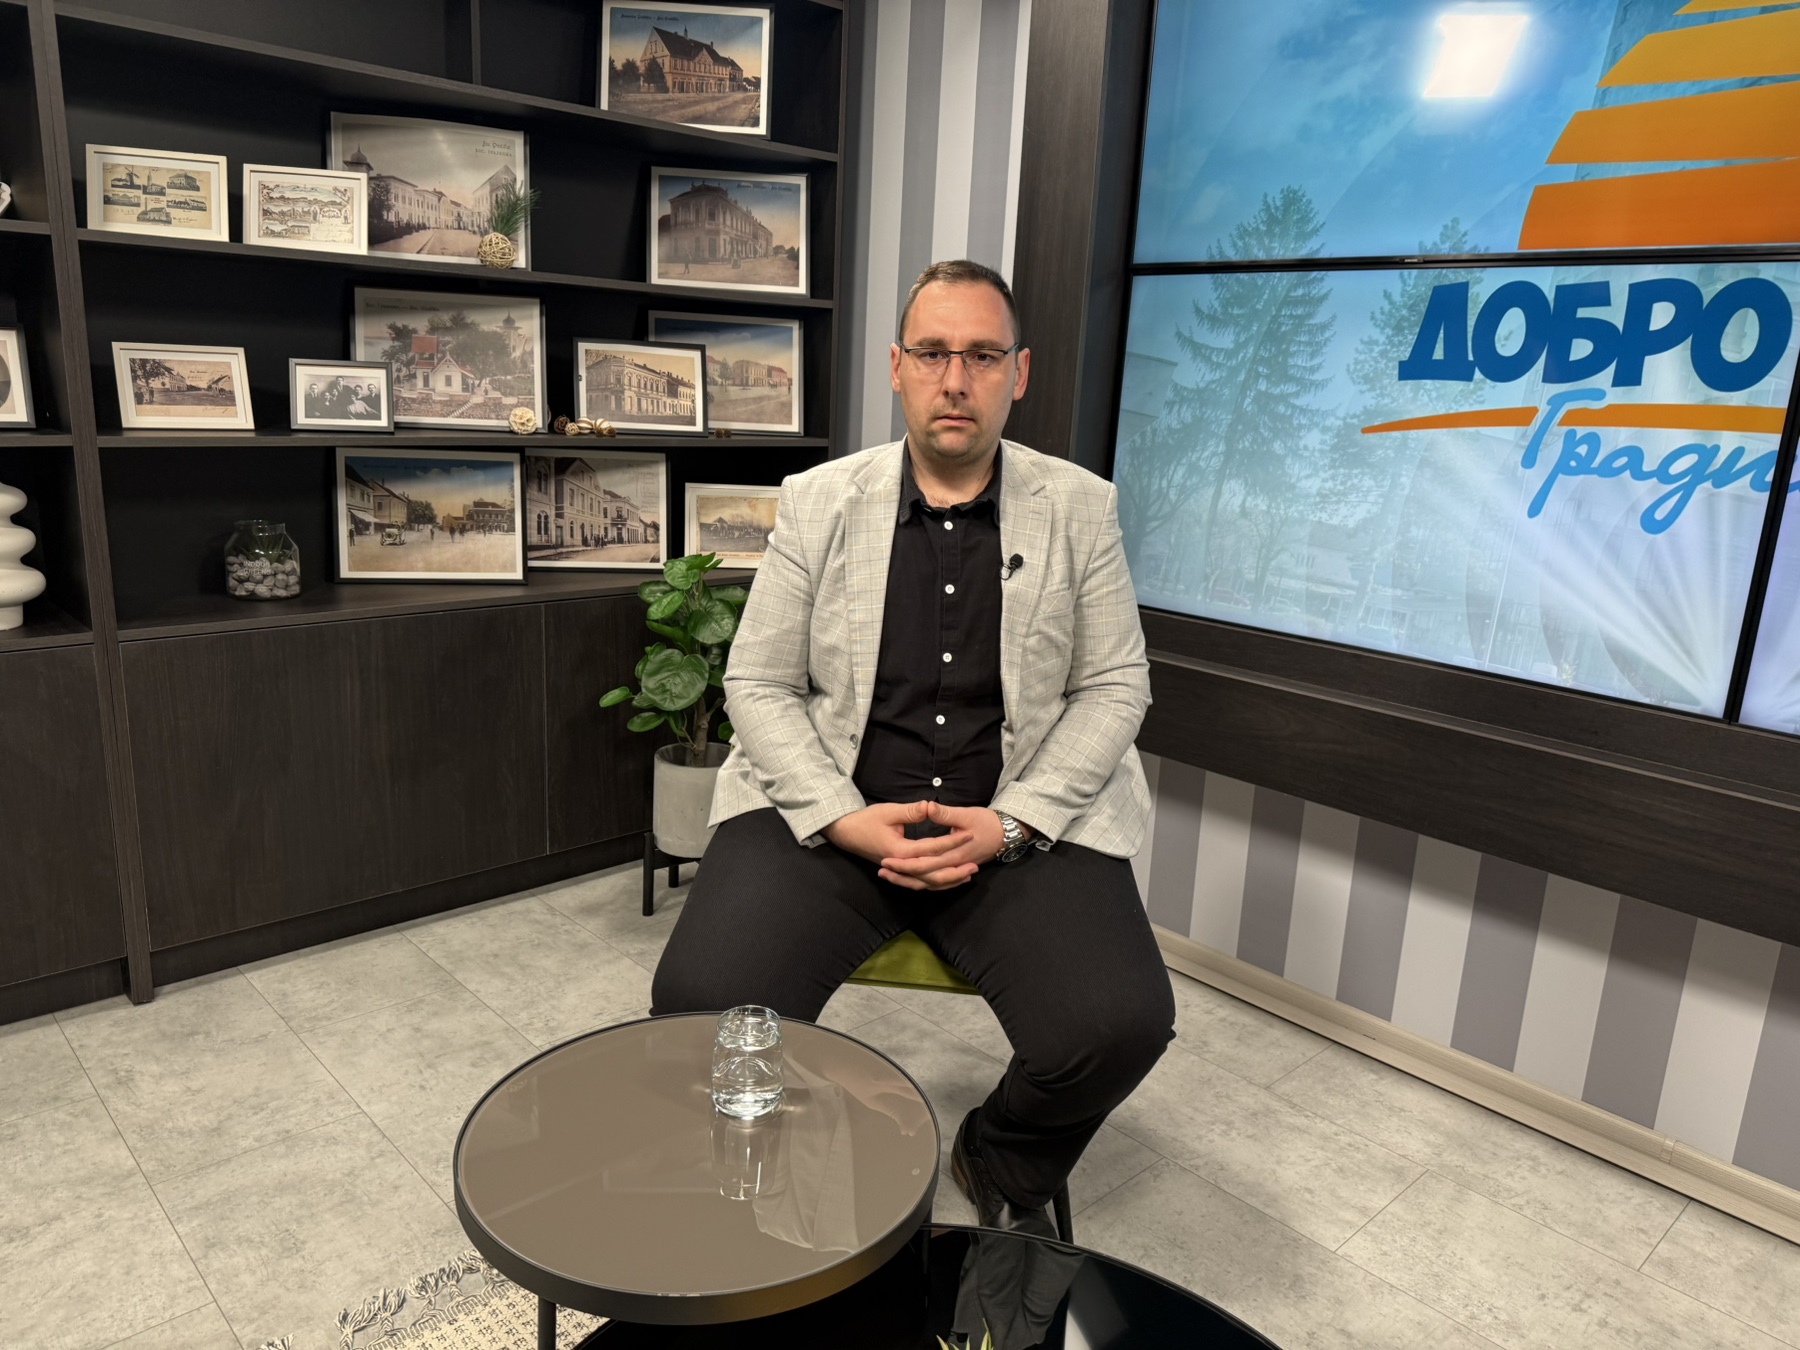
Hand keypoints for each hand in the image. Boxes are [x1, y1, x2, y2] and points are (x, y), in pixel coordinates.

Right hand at [824, 801, 974, 875]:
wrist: (846, 833)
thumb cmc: (866, 820)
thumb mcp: (888, 811)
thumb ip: (911, 811)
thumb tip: (929, 806)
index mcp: (899, 850)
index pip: (932, 848)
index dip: (952, 841)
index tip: (969, 834)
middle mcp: (901, 865)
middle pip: (932, 874)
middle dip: (955, 871)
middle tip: (975, 866)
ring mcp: (899, 871)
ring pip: (927, 883)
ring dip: (948, 881)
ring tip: (967, 876)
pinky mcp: (899, 871)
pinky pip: (920, 882)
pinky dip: (936, 883)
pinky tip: (949, 880)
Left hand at [877, 802, 1020, 891]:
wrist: (1005, 833)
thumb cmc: (987, 822)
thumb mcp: (967, 814)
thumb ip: (946, 814)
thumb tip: (929, 807)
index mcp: (954, 854)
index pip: (924, 863)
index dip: (903, 863)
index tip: (885, 859)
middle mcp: (953, 866)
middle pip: (923, 878)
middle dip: (901, 876)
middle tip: (881, 870)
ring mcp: (955, 870)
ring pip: (929, 883)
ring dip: (909, 881)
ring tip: (889, 876)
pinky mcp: (955, 870)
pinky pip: (936, 882)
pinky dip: (922, 883)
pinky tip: (909, 879)